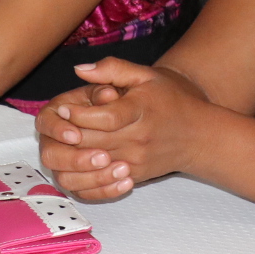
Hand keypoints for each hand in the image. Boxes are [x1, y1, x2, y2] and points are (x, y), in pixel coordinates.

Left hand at [34, 57, 210, 199]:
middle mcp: (139, 138)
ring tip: (63, 145)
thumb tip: (80, 69)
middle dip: (69, 137)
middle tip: (55, 128)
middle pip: (95, 143)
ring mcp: (137, 161)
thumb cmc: (170, 99)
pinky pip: (103, 184)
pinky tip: (74, 166)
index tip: (62, 108)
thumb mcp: (146, 75)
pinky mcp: (135, 176)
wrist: (199, 135)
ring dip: (73, 160)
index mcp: (140, 110)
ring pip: (95, 167)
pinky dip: (85, 179)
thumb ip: (112, 69)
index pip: (105, 117)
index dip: (79, 114)